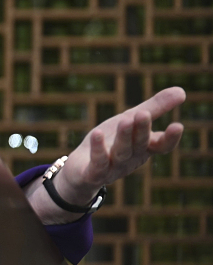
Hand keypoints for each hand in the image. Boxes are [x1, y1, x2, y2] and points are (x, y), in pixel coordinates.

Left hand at [27, 87, 185, 223]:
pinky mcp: (93, 173)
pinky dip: (98, 149)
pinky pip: (97, 163)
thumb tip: (182, 91)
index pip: (161, 145)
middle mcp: (131, 159)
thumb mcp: (130, 120)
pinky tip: (97, 133)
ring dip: (123, 137)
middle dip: (142, 130)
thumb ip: (154, 108)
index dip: (170, 138)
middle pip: (139, 145)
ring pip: (121, 152)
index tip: (178, 125)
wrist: (80, 169)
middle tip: (143, 114)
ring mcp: (112, 167)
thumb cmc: (110, 141)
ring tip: (125, 119)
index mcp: (143, 147)